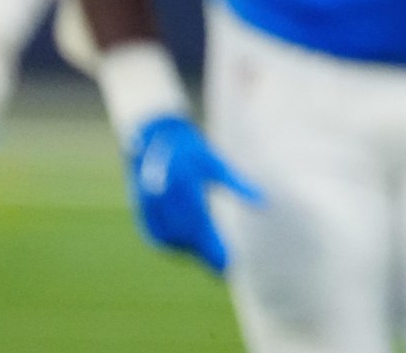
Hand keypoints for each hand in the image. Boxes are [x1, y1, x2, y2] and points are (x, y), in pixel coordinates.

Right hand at [127, 115, 260, 273]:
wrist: (154, 136)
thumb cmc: (191, 149)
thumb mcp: (216, 163)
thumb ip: (238, 184)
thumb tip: (264, 203)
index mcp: (184, 186)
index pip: (202, 226)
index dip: (214, 248)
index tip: (230, 265)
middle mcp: (164, 199)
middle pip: (187, 237)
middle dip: (206, 255)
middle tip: (225, 269)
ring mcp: (148, 207)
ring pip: (171, 240)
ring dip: (190, 253)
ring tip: (211, 262)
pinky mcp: (140, 210)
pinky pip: (157, 236)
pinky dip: (173, 246)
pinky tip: (188, 251)